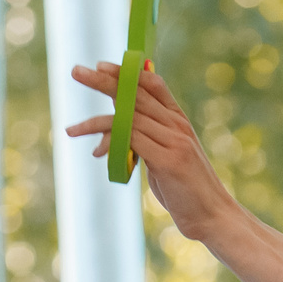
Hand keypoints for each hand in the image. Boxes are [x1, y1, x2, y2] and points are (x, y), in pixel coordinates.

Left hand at [64, 62, 240, 242]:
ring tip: (71, 130)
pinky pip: (132, 140)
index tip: (100, 66)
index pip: (151, 84)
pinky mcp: (168, 160)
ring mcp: (174, 140)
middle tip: (76, 72)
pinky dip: (110, 143)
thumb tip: (112, 126)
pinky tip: (96, 152)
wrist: (211, 215)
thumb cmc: (184, 189)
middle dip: (103, 82)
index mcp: (178, 120)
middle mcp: (177, 125)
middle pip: (135, 94)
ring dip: (94, 122)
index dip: (126, 72)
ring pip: (128, 117)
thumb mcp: (162, 156)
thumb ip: (143, 137)